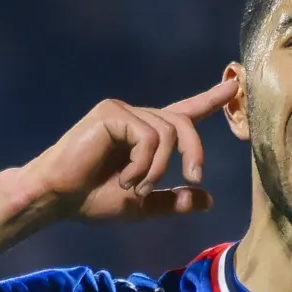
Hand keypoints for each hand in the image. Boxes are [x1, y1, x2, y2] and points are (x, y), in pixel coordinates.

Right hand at [18, 77, 237, 222]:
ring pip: (168, 132)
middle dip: (194, 152)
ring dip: (159, 168)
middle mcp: (137, 117)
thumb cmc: (91, 201)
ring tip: (136, 187)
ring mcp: (123, 111)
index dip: (210, 100)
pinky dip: (144, 164)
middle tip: (193, 179)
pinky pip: (148, 136)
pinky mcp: (112, 113)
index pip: (185, 113)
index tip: (234, 85)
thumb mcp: (142, 206)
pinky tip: (125, 179)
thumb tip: (208, 200)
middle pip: (184, 123)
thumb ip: (173, 201)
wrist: (58, 199)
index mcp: (145, 136)